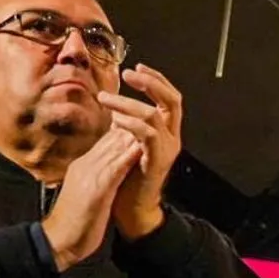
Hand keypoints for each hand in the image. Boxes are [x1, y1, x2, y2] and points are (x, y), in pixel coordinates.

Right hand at [42, 127, 142, 271]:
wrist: (58, 242)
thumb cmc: (74, 221)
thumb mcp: (87, 192)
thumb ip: (97, 176)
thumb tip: (113, 168)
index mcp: (85, 166)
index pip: (107, 139)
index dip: (125, 125)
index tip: (141, 113)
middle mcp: (87, 165)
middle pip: (112, 136)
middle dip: (132, 121)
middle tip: (150, 107)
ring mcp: (91, 175)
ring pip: (114, 146)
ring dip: (132, 132)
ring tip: (149, 118)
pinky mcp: (97, 190)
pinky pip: (115, 168)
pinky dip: (128, 156)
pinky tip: (141, 146)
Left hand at [97, 64, 183, 240]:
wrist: (132, 210)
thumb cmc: (126, 178)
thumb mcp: (126, 144)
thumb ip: (127, 125)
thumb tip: (116, 103)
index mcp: (166, 131)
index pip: (168, 97)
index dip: (155, 79)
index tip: (136, 67)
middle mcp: (172, 138)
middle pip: (172, 100)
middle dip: (150, 82)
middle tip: (129, 73)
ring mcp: (166, 150)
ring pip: (154, 115)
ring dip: (128, 103)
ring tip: (106, 99)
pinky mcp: (156, 162)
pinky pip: (148, 135)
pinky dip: (131, 123)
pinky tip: (115, 119)